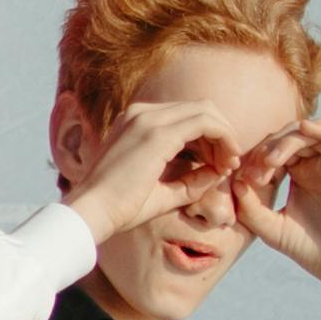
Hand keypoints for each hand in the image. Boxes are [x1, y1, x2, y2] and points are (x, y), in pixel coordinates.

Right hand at [64, 95, 237, 258]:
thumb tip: (218, 172)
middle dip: (222, 133)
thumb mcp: (162, 191)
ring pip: (205, 110)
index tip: (219, 165)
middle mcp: (141, 113)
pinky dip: (222, 138)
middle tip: (228, 163)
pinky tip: (224, 163)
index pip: (186, 116)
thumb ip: (190, 180)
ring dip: (224, 136)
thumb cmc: (120, 208)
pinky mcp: (157, 132)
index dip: (211, 138)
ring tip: (227, 165)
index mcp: (137, 122)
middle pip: (200, 107)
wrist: (92, 212)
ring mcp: (148, 118)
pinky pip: (205, 122)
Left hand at [244, 118, 320, 302]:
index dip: (258, 156)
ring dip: (289, 141)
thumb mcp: (272, 229)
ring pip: (315, 133)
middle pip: (292, 135)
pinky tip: (304, 129)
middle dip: (270, 148)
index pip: (277, 148)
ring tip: (271, 160)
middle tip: (256, 171)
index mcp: (301, 173)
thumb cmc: (311, 249)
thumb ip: (252, 208)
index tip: (244, 178)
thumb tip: (237, 183)